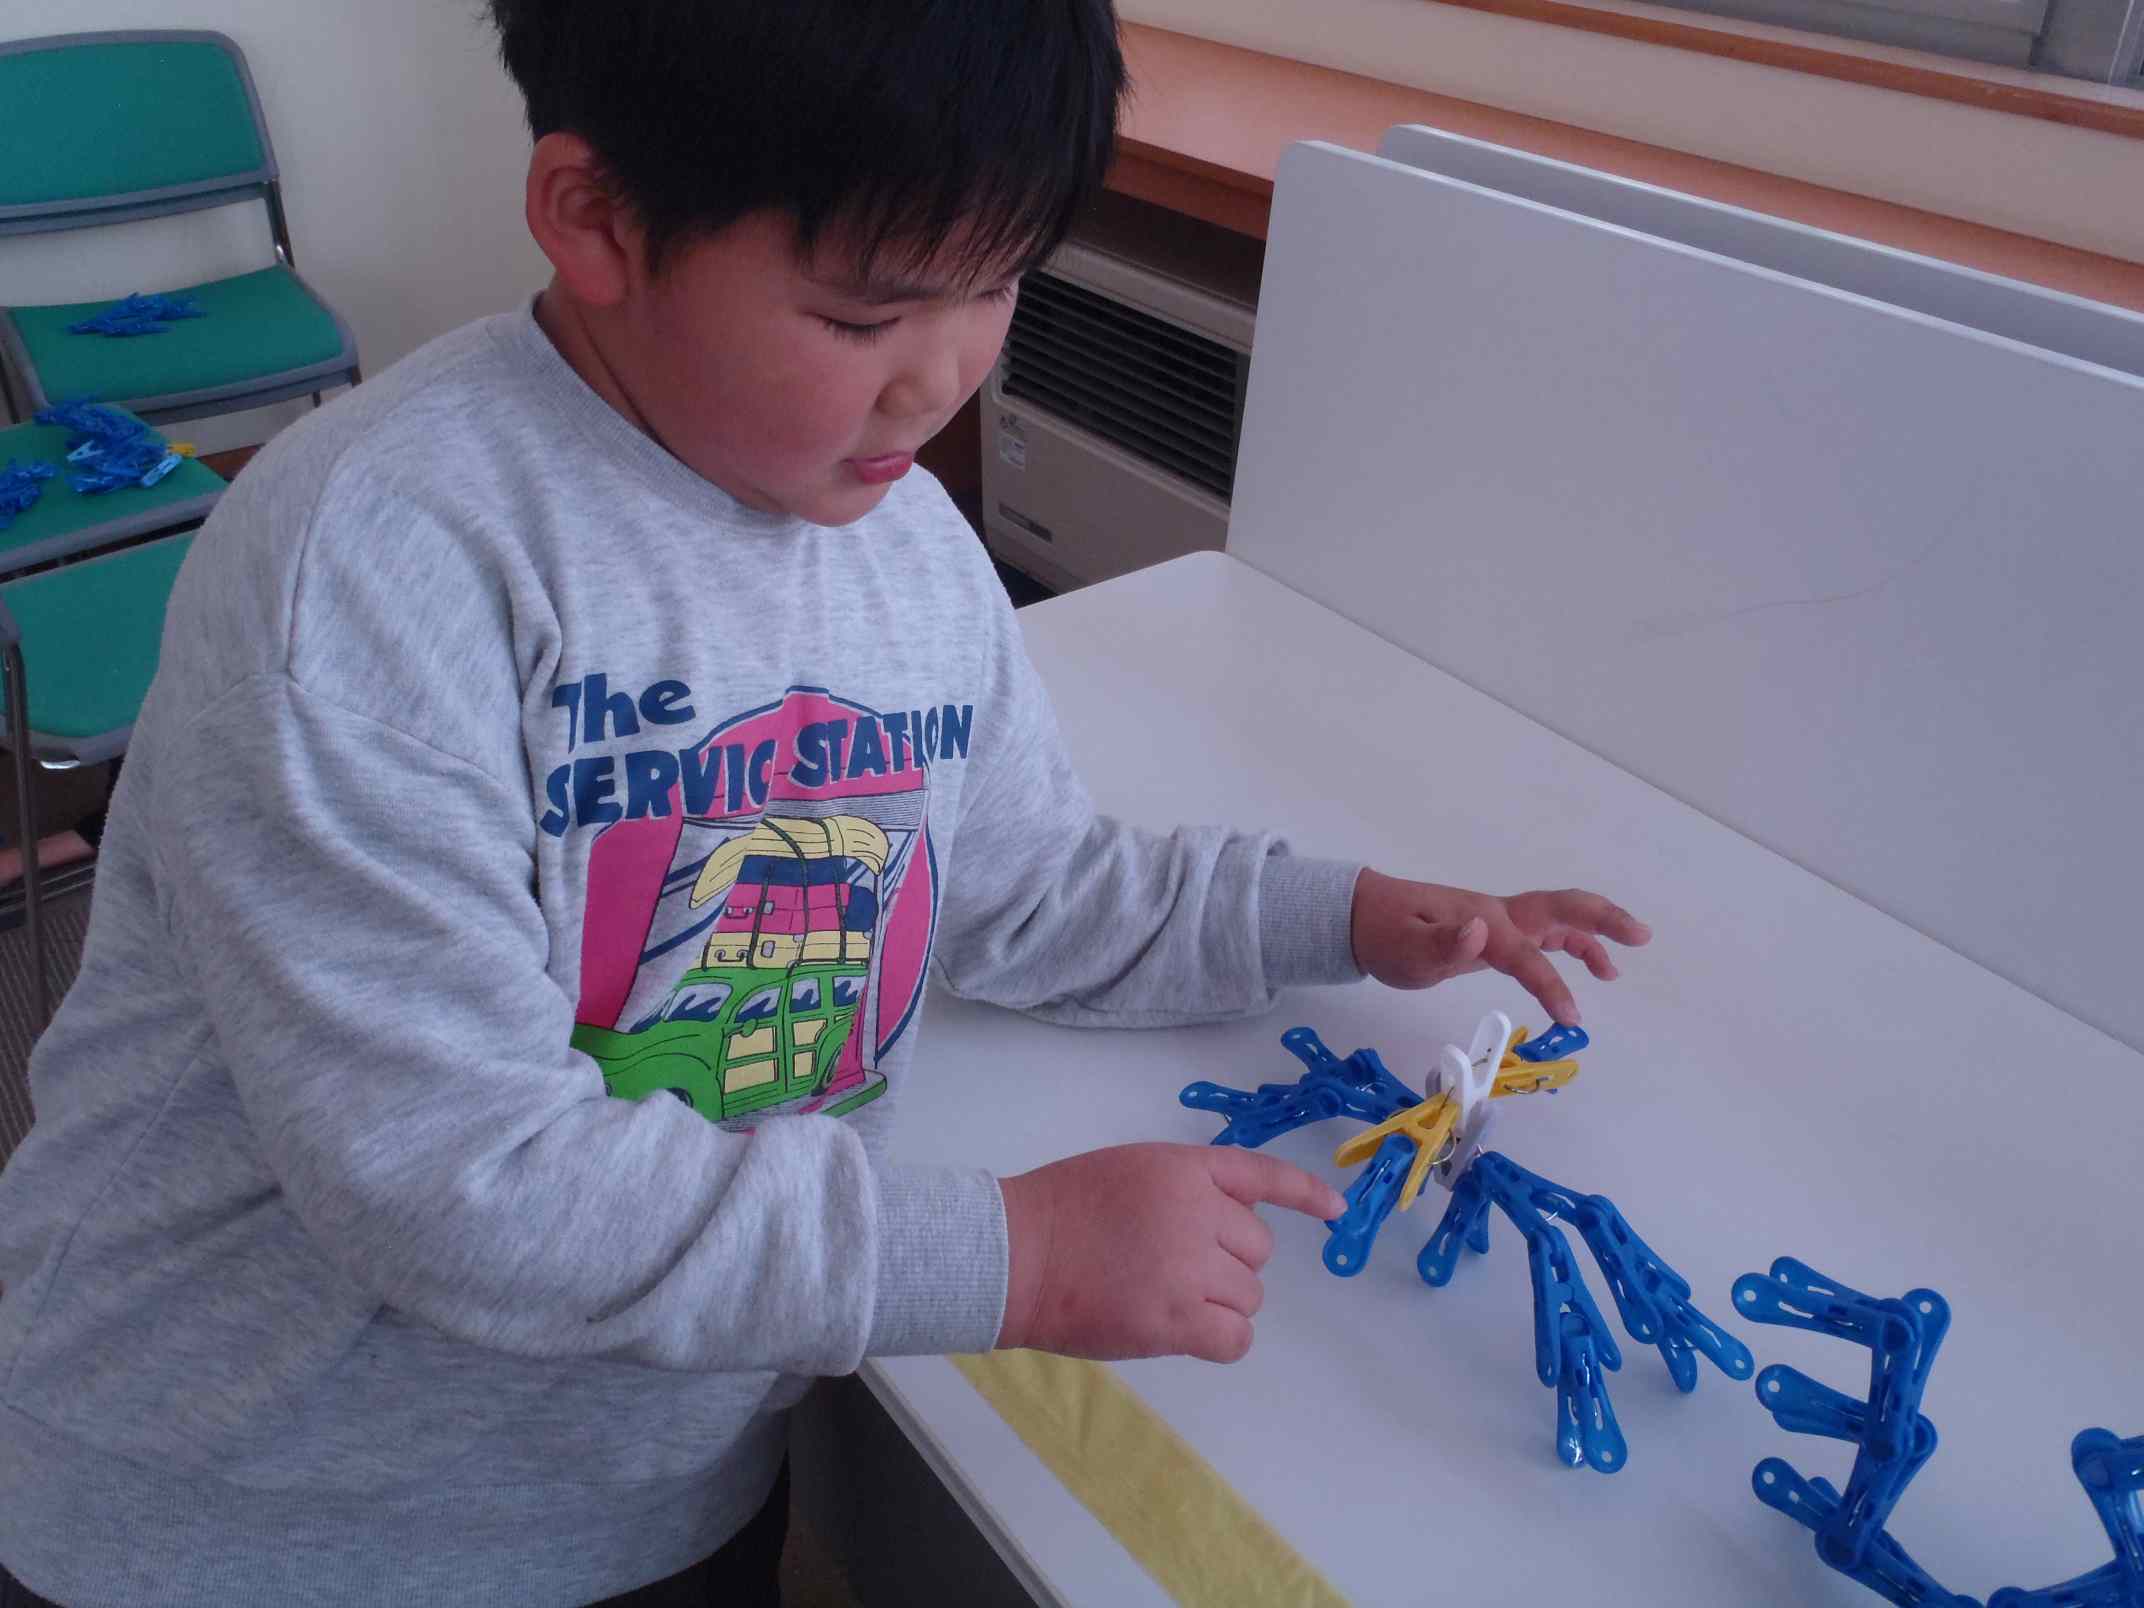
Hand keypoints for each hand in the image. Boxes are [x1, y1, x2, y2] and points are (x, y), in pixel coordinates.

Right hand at [996, 1143, 1346, 1363]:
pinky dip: (1221, 1340)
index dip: (1304, 1193)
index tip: (1335, 1209)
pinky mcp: (1177, 1320)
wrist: (1015, 1255)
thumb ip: (1184, 1189)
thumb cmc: (1060, 1211)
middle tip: (1172, 1267)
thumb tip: (1232, 1228)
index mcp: (1184, 1169)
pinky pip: (1235, 1339)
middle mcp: (1197, 1213)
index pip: (1261, 1176)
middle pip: (1257, 1250)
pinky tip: (1188, 1333)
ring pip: (1249, 1296)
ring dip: (1218, 1301)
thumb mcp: (1131, 1172)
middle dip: (1226, 1261)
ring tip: (1165, 1297)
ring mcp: (1190, 1268)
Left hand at [1349, 871, 1651, 1026]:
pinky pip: (1541, 936)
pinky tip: (1582, 967)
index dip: (1551, 984)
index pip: (1526, 954)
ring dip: (1592, 936)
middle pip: (1561, 910)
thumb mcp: (1405, 948)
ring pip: (1556, 922)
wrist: (1361, 916)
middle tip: (1640, 936)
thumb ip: (1443, 943)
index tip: (1570, 1017)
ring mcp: (1497, 921)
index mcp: (1483, 921)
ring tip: (1616, 970)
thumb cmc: (1384, 934)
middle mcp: (1498, 916)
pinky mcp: (1492, 933)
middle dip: (1603, 921)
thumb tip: (1481, 929)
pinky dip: (1568, 947)